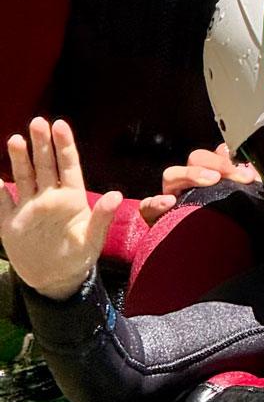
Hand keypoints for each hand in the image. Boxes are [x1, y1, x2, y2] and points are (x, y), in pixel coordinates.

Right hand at [0, 119, 121, 298]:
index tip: (60, 124)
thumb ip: (102, 217)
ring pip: (24, 177)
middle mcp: (49, 197)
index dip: (64, 145)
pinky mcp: (10, 223)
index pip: (68, 165)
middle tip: (37, 121)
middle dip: (41, 144)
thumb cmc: (79, 257)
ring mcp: (29, 208)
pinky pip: (2, 202)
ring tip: (17, 139)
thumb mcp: (92, 240)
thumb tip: (115, 194)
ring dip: (20, 159)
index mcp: (72, 198)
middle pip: (45, 165)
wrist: (55, 280)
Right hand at [138, 143, 258, 225]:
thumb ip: (242, 181)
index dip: (228, 160)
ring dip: (190, 174)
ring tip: (211, 180)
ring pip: (171, 175)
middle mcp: (190, 184)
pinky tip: (170, 202)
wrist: (211, 261)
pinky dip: (155, 202)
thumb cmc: (229, 229)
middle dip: (215, 163)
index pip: (215, 156)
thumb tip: (240, 160)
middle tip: (234, 176)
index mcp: (211, 178)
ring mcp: (171, 198)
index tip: (248, 174)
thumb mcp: (242, 202)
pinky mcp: (156, 219)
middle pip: (195, 159)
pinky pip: (147, 206)